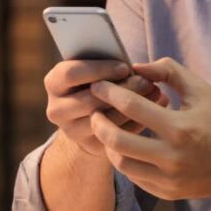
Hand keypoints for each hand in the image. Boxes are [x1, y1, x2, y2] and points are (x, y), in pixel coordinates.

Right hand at [44, 59, 167, 157]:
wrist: (86, 118)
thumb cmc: (95, 82)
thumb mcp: (94, 69)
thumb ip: (108, 64)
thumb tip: (135, 68)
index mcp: (54, 82)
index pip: (71, 73)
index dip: (100, 69)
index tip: (125, 67)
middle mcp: (56, 108)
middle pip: (89, 99)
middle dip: (121, 90)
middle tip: (147, 82)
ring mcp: (71, 131)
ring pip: (104, 120)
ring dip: (133, 107)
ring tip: (156, 93)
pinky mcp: (89, 146)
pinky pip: (115, 136)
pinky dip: (136, 123)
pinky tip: (152, 112)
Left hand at [88, 57, 210, 198]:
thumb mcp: (199, 89)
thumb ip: (168, 71)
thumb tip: (137, 66)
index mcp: (180, 127)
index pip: (132, 106)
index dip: (109, 93)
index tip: (98, 85)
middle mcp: (172, 157)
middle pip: (117, 141)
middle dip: (99, 122)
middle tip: (94, 110)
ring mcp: (169, 179)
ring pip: (122, 164)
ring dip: (108, 145)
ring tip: (107, 129)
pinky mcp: (168, 193)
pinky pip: (135, 178)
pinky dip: (125, 161)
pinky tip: (124, 147)